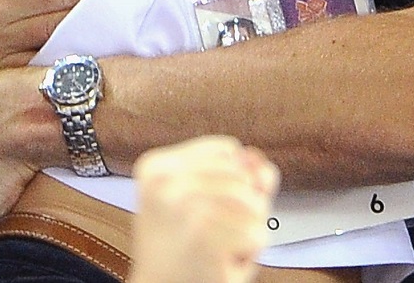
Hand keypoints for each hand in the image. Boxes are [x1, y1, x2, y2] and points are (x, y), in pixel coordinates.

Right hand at [130, 137, 279, 282]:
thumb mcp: (206, 202)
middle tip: (205, 235)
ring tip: (213, 248)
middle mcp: (165, 181)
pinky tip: (220, 264)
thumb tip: (256, 159)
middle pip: (245, 175)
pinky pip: (257, 235)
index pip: (229, 149)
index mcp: (156, 166)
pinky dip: (248, 254)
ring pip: (256, 204)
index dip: (228, 183)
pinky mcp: (204, 239)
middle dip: (241, 208)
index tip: (195, 211)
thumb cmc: (184, 254)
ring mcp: (184, 207)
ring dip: (245, 231)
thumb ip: (238, 172)